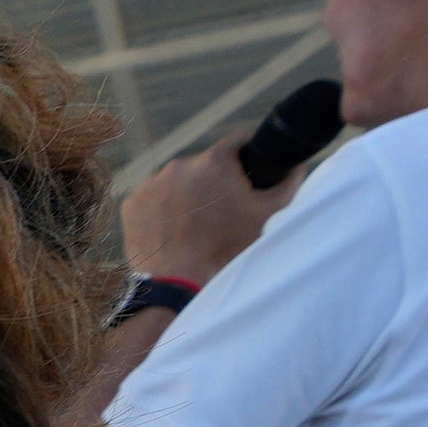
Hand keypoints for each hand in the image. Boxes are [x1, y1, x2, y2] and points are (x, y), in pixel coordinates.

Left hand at [115, 138, 289, 290]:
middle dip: (215, 180)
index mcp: (214, 161)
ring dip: (186, 193)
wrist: (178, 284)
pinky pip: (151, 198)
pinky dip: (161, 209)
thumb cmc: (227, 249)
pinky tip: (172, 228)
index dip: (248, 153)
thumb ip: (288, 183)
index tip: (250, 167)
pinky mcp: (131, 203)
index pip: (237, 142)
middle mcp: (179, 165)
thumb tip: (297, 166)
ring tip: (195, 223)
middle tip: (222, 208)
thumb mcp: (268, 215)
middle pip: (205, 165)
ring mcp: (150, 183)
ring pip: (176, 181)